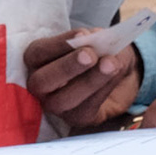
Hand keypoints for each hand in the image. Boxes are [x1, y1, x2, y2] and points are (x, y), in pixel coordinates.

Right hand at [23, 32, 143, 129]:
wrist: (118, 77)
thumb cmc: (100, 53)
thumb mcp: (99, 40)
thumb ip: (97, 40)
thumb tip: (99, 42)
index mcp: (37, 59)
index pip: (38, 52)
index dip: (60, 44)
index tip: (83, 35)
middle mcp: (39, 84)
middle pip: (42, 81)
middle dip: (67, 66)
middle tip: (90, 55)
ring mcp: (54, 105)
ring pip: (62, 99)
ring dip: (88, 81)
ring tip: (110, 65)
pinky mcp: (75, 118)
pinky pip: (85, 110)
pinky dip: (102, 91)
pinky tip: (115, 76)